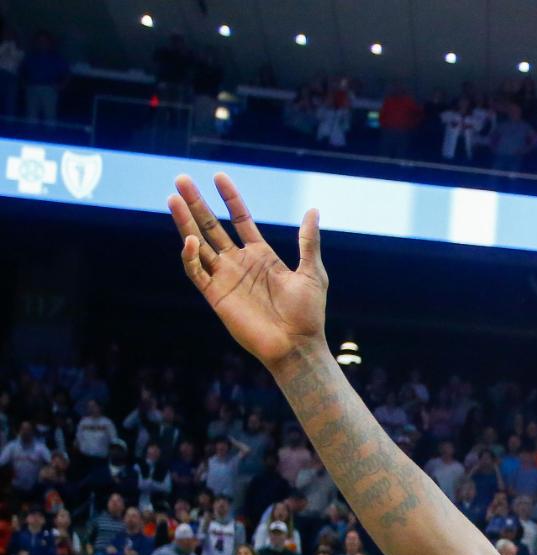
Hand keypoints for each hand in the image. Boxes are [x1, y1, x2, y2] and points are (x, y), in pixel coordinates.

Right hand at [169, 174, 328, 366]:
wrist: (296, 345)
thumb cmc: (307, 313)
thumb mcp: (311, 272)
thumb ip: (308, 241)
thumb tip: (313, 210)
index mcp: (261, 255)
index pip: (240, 220)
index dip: (230, 198)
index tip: (219, 176)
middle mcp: (239, 263)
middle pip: (212, 226)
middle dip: (197, 203)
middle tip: (182, 179)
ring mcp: (225, 278)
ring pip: (198, 243)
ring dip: (184, 222)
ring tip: (172, 198)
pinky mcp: (215, 295)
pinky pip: (196, 271)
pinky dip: (190, 256)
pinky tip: (189, 239)